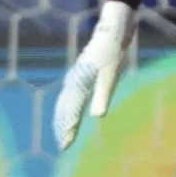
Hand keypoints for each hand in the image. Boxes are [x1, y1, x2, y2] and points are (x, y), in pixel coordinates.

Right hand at [52, 1, 135, 150]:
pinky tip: (70, 109)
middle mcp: (74, 81)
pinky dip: (68, 106)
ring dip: (64, 117)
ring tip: (64, 132)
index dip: (68, 129)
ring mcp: (76, 76)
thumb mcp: (111, 75)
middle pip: (64, 108)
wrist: (112, 30)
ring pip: (65, 101)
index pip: (71, 112)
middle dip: (63, 126)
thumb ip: (103, 95)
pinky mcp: (82, 73)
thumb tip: (98, 116)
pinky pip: (70, 94)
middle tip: (63, 145)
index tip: (66, 145)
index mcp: (79, 84)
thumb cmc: (113, 53)